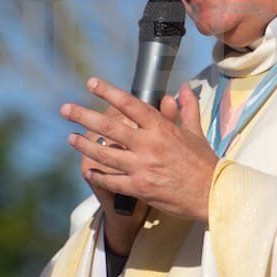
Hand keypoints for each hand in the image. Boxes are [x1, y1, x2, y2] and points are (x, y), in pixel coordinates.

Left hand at [60, 77, 217, 223]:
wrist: (211, 193)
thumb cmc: (203, 161)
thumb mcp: (195, 131)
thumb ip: (186, 107)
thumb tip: (183, 87)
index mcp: (161, 128)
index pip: (130, 105)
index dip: (109, 92)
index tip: (92, 83)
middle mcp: (148, 145)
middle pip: (110, 127)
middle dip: (84, 116)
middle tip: (65, 109)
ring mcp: (142, 167)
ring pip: (106, 154)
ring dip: (85, 145)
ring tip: (71, 138)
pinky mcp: (140, 188)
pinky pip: (112, 181)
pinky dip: (98, 176)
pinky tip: (88, 171)